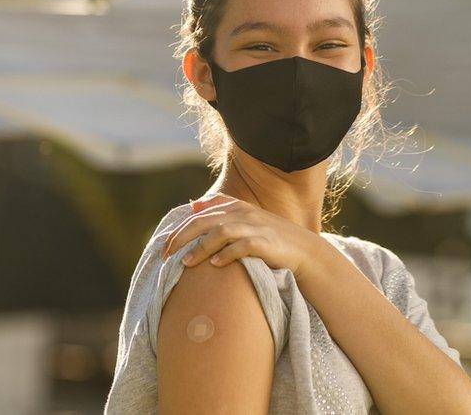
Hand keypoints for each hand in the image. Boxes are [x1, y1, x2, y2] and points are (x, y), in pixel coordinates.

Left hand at [160, 193, 321, 277]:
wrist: (305, 251)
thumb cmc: (271, 239)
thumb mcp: (246, 220)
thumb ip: (221, 211)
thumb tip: (193, 205)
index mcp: (237, 207)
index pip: (201, 213)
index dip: (181, 227)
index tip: (165, 244)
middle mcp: (244, 214)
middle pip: (205, 221)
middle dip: (182, 236)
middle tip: (166, 254)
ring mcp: (255, 227)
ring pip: (220, 232)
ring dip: (200, 247)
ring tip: (185, 263)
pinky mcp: (266, 243)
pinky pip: (242, 246)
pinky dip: (226, 254)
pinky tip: (215, 265)